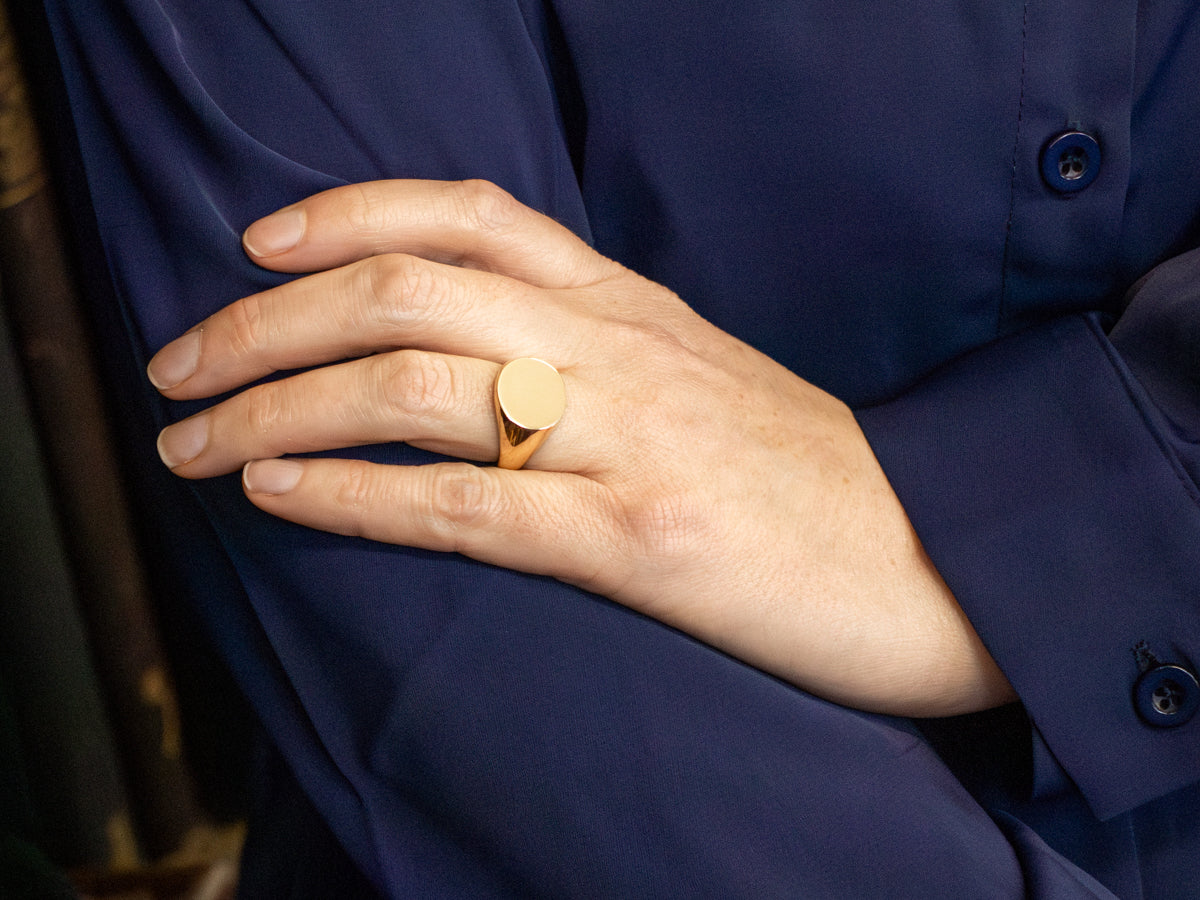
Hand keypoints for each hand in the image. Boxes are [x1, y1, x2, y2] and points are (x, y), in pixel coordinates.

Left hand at [149, 179, 1013, 715]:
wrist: (940, 559)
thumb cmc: (812, 479)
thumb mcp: (703, 380)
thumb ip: (601, 352)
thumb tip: (485, 361)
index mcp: (633, 308)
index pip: (469, 213)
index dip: (345, 213)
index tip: (259, 247)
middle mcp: (620, 350)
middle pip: (404, 288)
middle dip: (261, 320)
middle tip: (177, 362)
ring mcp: (627, 438)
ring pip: (410, 384)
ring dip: (272, 405)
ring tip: (190, 443)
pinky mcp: (640, 538)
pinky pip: (465, 503)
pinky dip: (352, 494)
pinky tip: (276, 494)